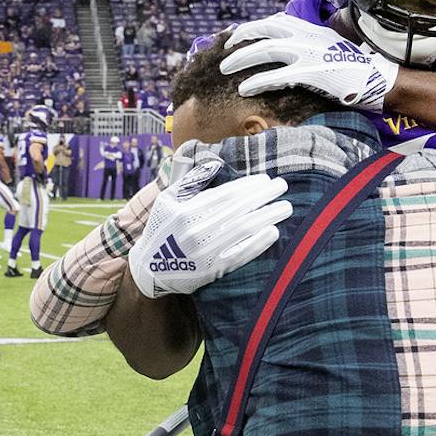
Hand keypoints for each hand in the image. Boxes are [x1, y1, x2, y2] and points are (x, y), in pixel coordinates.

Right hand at [127, 163, 291, 298]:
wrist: (150, 269)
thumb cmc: (162, 228)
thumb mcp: (167, 200)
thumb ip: (190, 181)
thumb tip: (215, 165)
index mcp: (186, 211)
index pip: (225, 195)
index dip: (248, 186)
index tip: (266, 179)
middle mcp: (197, 231)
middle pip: (239, 209)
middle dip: (264, 196)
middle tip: (282, 187)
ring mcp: (205, 252)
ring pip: (243, 230)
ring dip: (267, 216)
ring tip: (285, 207)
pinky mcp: (212, 270)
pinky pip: (240, 254)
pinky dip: (258, 243)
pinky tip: (273, 231)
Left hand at [219, 15, 398, 111]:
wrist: (374, 79)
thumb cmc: (349, 68)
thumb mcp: (325, 48)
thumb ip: (306, 45)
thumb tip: (284, 52)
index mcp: (310, 29)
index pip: (274, 22)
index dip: (251, 27)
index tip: (235, 36)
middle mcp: (307, 36)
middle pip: (264, 30)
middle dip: (240, 39)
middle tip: (223, 52)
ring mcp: (309, 53)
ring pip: (267, 49)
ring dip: (242, 58)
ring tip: (224, 69)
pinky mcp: (312, 73)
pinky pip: (278, 76)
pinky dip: (258, 81)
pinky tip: (244, 88)